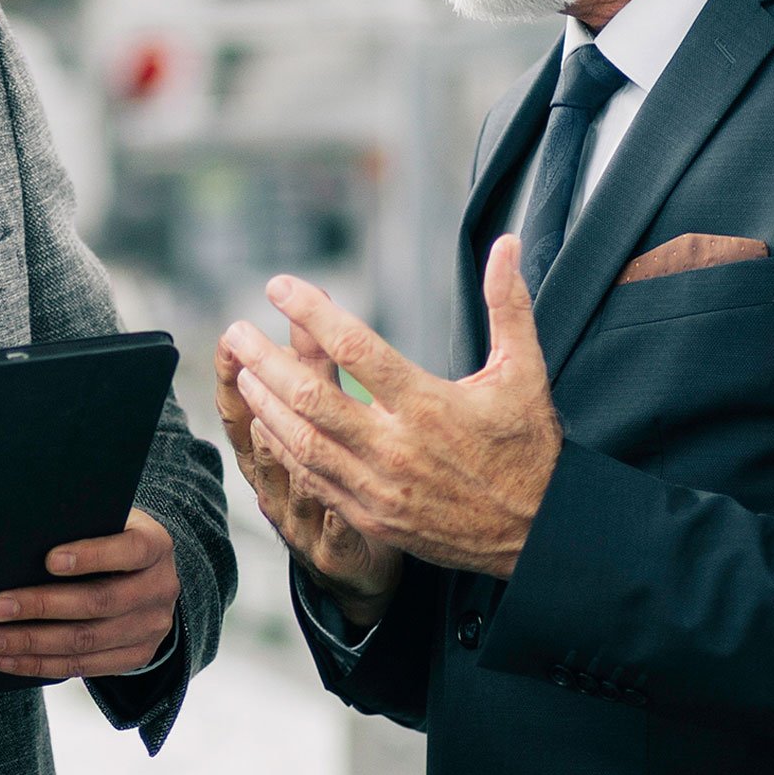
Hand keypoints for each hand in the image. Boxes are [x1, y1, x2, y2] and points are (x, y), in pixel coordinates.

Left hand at [0, 506, 181, 678]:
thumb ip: (77, 523)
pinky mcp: (136, 656)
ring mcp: (152, 627)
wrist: (143, 575)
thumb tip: (17, 534)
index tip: (48, 560)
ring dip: (33, 643)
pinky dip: (42, 665)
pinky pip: (85, 667)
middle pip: (100, 601)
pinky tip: (8, 660)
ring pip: (87, 640)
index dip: (91, 556)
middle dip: (43, 606)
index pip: (129, 550)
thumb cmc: (107, 537)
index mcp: (156, 546)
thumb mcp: (105, 519)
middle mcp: (160, 588)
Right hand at [213, 323, 403, 625]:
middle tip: (252, 347)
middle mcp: (273, 486)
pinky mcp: (330, 553)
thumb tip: (310, 308)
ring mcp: (298, 521)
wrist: (356, 568)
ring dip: (287, 444)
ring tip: (282, 415)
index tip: (230, 338)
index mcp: (266, 455)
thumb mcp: (325, 424)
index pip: (240, 409)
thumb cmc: (343, 481)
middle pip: (262, 431)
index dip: (231, 375)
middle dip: (258, 385)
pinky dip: (333, 509)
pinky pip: (332, 527)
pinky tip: (339, 489)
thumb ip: (319, 373)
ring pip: (291, 477)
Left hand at [224, 236, 560, 579]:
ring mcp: (380, 486)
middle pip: (312, 396)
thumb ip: (508, 305)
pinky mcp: (373, 516)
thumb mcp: (524, 371)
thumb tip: (507, 244)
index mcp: (428, 404)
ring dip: (266, 404)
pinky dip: (283, 451)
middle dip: (266, 359)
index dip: (311, 312)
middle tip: (235, 330)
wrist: (538, 529)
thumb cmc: (528, 446)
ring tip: (243, 372)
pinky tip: (265, 426)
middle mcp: (397, 446)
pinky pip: (314, 480)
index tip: (279, 286)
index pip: (356, 348)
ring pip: (303, 442)